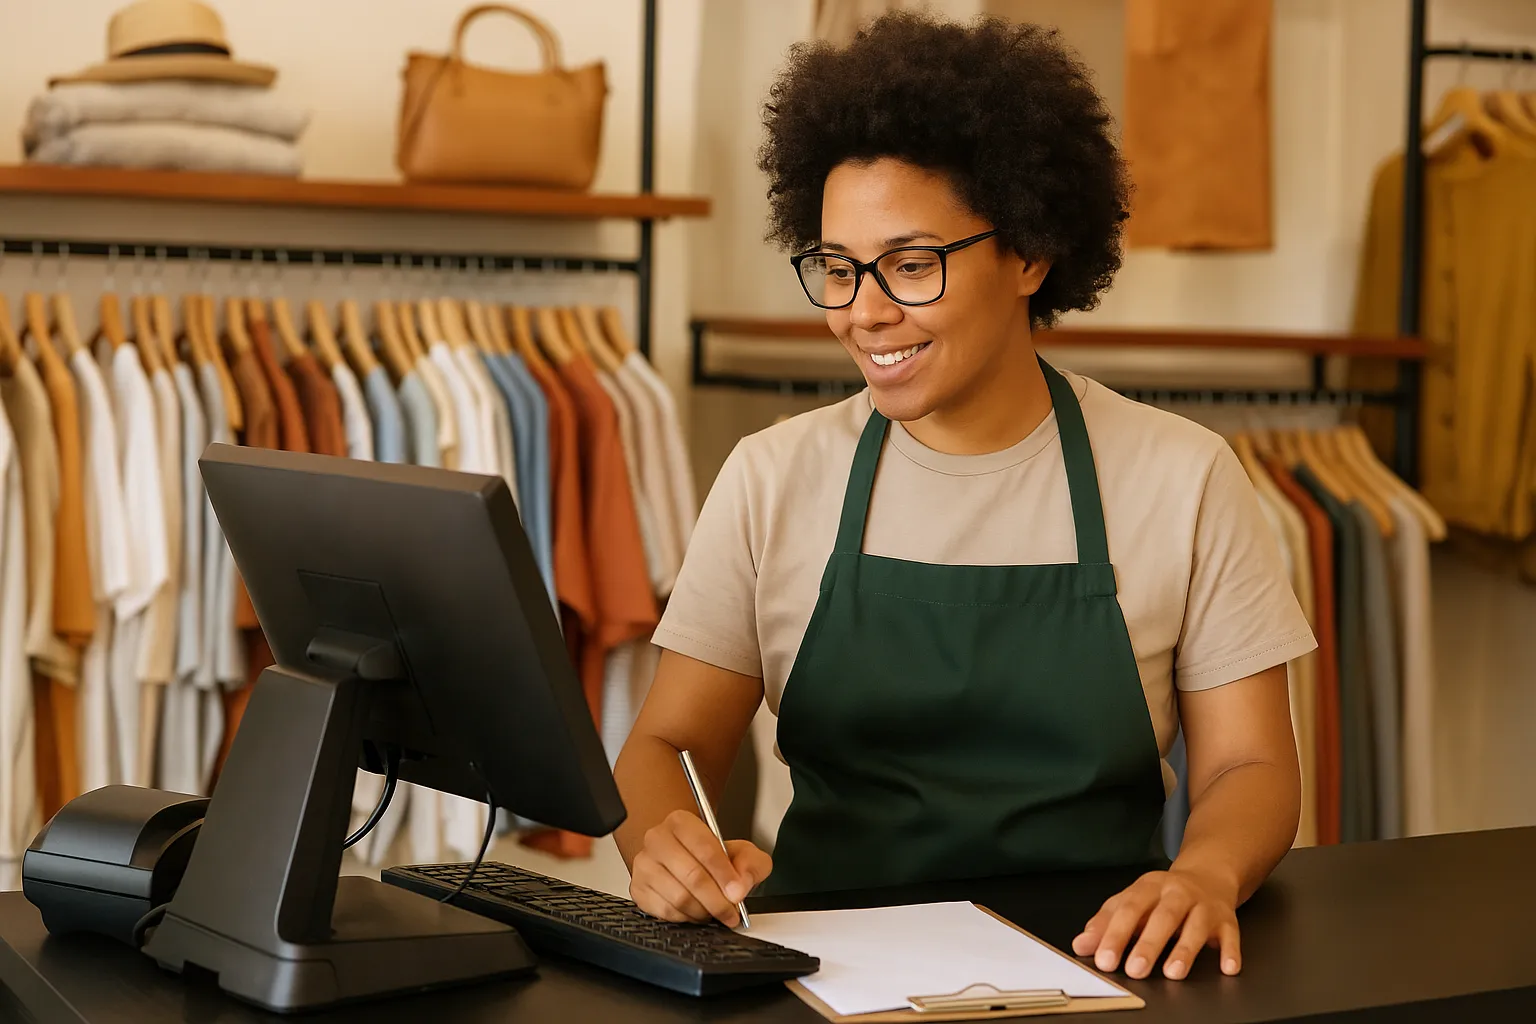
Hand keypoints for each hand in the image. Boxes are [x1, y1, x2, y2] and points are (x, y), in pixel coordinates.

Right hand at [629, 809, 772, 926]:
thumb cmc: (710, 855)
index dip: (724, 875)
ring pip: (679, 898)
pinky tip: (696, 911)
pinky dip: (687, 918)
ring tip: (714, 910)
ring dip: (703, 911)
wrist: (685, 859)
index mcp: (681, 822)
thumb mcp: (741, 852)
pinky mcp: (639, 889)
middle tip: (731, 911)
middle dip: (717, 900)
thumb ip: (750, 863)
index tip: (738, 893)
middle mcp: (657, 839)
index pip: (705, 848)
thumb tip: (740, 884)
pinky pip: (666, 912)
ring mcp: (644, 865)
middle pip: (691, 876)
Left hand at [1071, 868, 1240, 980]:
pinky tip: (1226, 968)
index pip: (1129, 908)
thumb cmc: (1163, 895)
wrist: (1207, 875)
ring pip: (1195, 925)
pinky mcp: (1227, 919)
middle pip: (1163, 917)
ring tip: (1173, 972)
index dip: (1115, 934)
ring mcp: (1204, 905)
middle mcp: (1177, 893)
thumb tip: (1082, 944)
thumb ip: (1107, 922)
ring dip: (1185, 949)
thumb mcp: (1132, 901)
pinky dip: (1230, 952)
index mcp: (1148, 887)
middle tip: (1134, 970)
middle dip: (1148, 944)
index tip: (1104, 959)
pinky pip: (1232, 934)